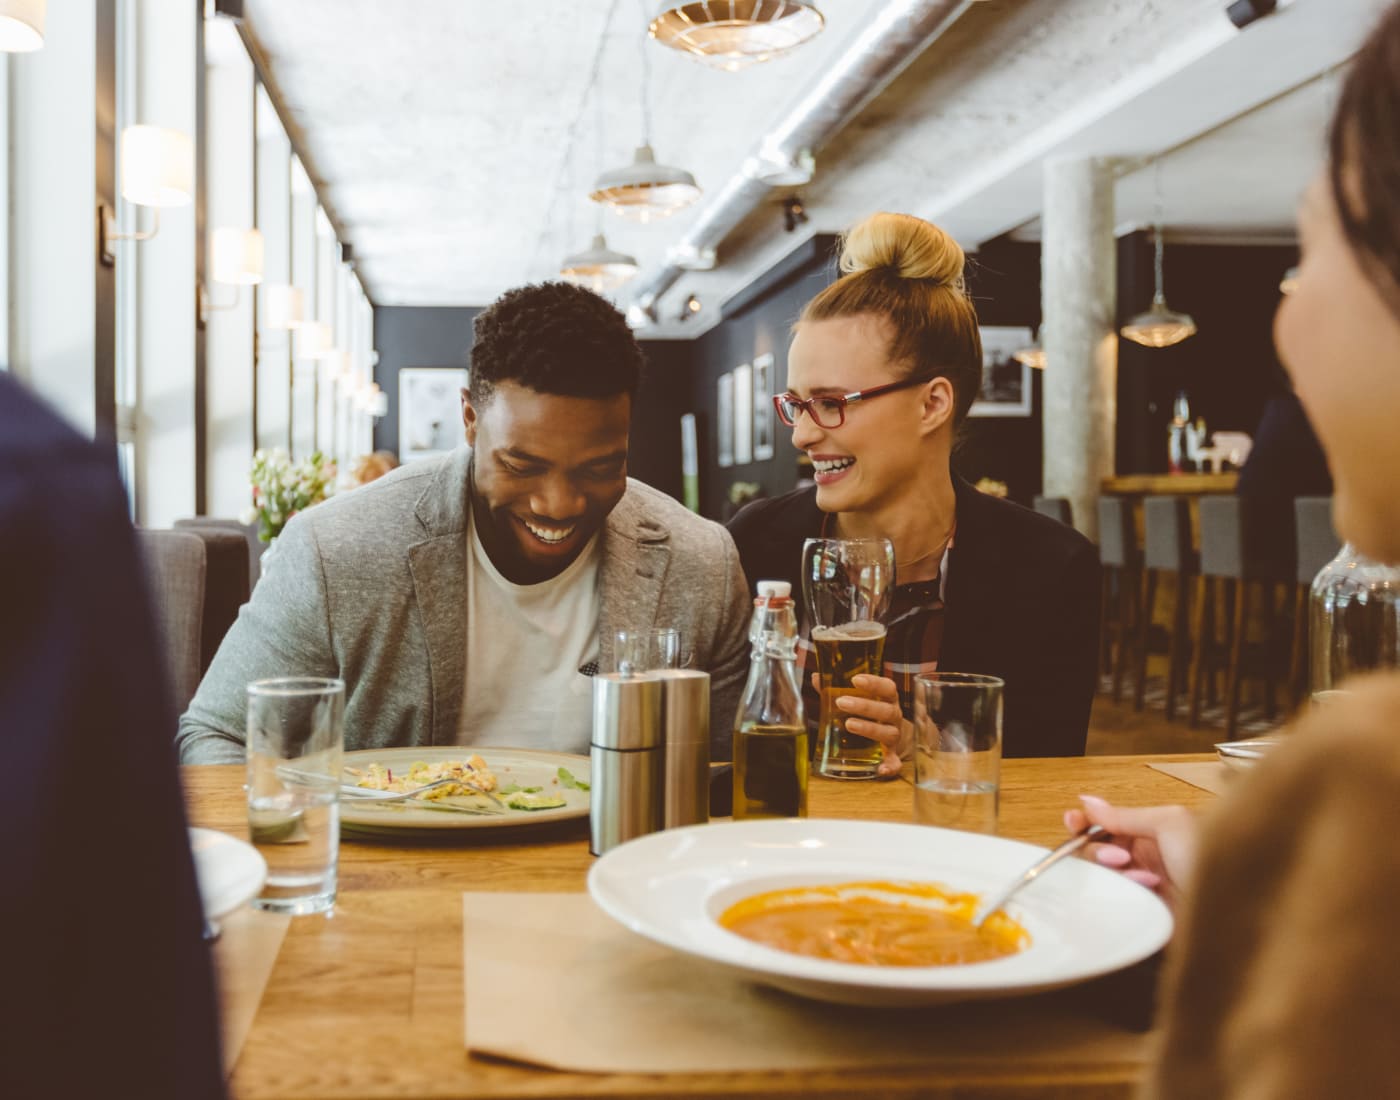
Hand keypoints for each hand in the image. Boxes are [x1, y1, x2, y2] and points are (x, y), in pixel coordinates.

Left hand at [813, 672, 909, 777]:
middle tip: (841, 702)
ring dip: (870, 728)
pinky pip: (895, 762)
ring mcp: (894, 736)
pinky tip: (881, 769)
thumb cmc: (872, 712)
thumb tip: (817, 678)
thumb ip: (839, 689)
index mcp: (888, 699)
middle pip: (886, 710)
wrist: (893, 736)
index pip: (887, 687)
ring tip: (849, 725)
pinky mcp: (892, 755)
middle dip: (864, 706)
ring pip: (889, 733)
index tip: (856, 680)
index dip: (874, 683)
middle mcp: (894, 717)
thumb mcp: (861, 699)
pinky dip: (890, 766)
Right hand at [1063, 794, 1198, 910]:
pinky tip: (1148, 889)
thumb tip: (1088, 801)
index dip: (1086, 822)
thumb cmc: (1211, 858)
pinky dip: (1126, 890)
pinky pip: (1116, 898)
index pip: (1107, 823)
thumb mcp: (1169, 822)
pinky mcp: (1143, 909)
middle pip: (1097, 848)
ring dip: (1116, 871)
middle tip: (1118, 856)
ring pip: (1104, 874)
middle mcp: (1145, 855)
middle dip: (1099, 849)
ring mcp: (1143, 883)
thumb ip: (1125, 814)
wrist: (1235, 908)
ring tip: (1141, 875)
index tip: (1073, 822)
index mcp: (1152, 830)